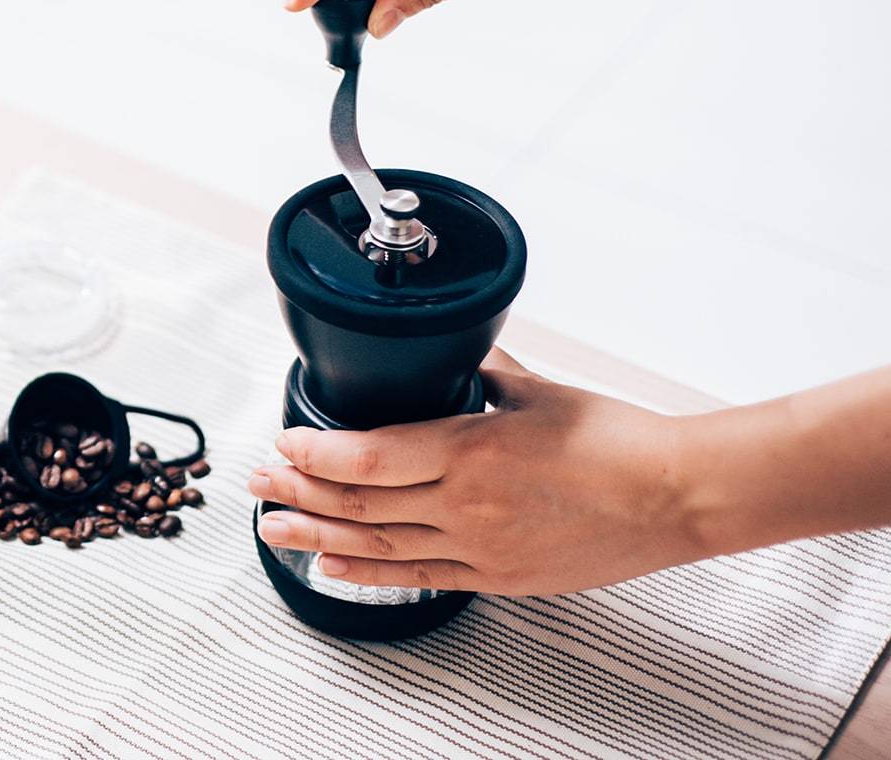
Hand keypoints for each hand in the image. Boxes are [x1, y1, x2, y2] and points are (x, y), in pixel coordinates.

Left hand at [248, 348, 703, 595]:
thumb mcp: (540, 391)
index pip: (367, 454)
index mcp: (470, 449)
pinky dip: (369, 573)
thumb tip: (460, 355)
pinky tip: (334, 567)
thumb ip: (488, 372)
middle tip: (260, 481)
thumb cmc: (616, 441)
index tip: (285, 441)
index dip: (314, 451)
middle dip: (299, 490)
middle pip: (359, 501)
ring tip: (274, 527)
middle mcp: (464, 505)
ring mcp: (478, 548)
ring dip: (317, 535)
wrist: (673, 496)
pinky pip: (418, 578)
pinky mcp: (497, 577)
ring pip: (377, 545)